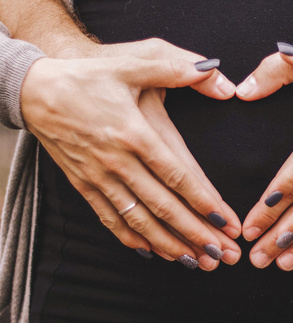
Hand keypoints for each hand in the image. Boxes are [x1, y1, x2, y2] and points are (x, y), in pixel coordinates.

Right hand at [21, 39, 241, 269]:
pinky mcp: (83, 185)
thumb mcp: (134, 61)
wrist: (36, 90)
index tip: (227, 223)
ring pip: (139, 220)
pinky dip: (132, 239)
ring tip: (196, 261)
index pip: (177, 176)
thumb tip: (221, 79)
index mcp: (134, 133)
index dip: (205, 203)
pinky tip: (152, 252)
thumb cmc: (89, 75)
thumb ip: (179, 68)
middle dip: (196, 234)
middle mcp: (117, 161)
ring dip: (169, 244)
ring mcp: (99, 177)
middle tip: (223, 256)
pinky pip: (110, 219)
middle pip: (163, 207)